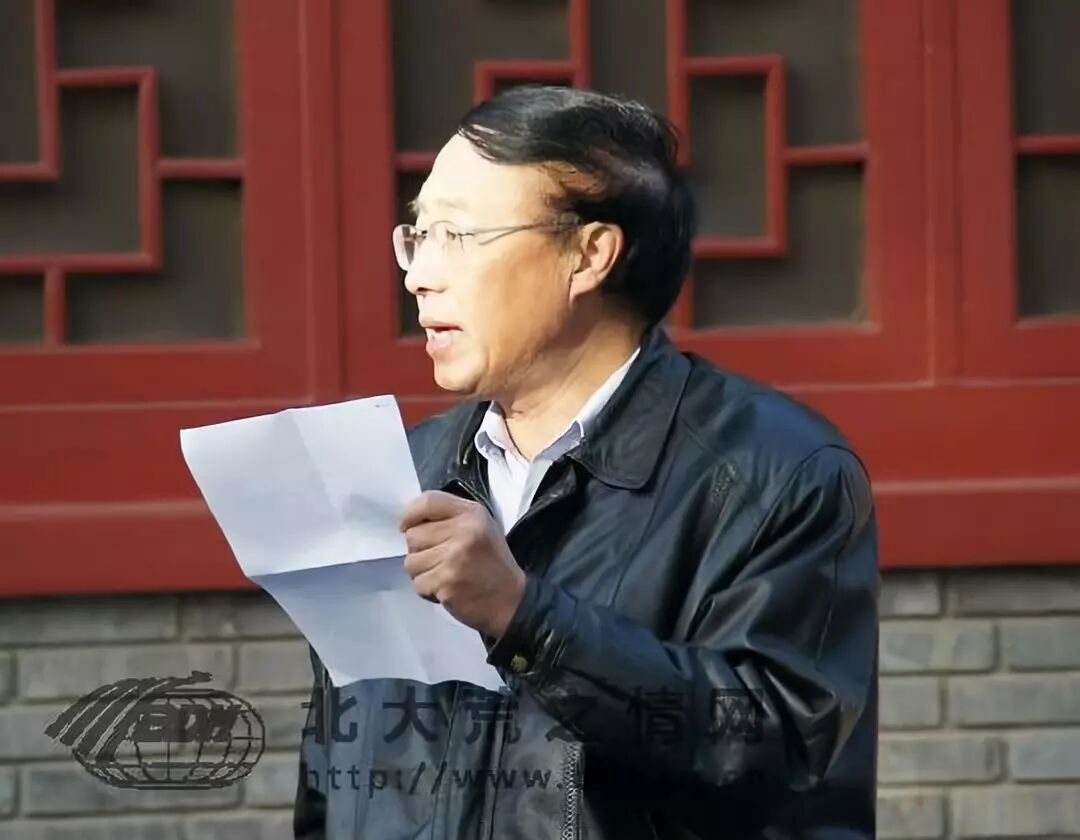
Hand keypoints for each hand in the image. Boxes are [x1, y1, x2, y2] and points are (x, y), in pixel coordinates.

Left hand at [400, 490, 526, 638]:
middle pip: (413, 535)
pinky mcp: (446, 582)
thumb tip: (409, 522)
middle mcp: (463, 531)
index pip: (427, 501)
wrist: (511, 601)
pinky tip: (446, 589)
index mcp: (472, 513)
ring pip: (411, 561)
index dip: (410, 514)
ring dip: (422, 572)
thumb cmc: (491, 562)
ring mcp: (454, 557)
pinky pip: (418, 583)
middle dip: (419, 550)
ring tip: (444, 575)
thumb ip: (449, 518)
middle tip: (440, 559)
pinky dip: (428, 590)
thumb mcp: (480, 528)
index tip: (406, 526)